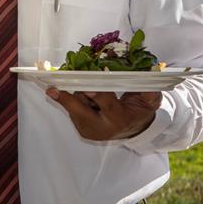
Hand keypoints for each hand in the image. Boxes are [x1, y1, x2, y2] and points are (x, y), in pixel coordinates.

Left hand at [45, 88, 160, 139]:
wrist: (134, 129)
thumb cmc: (140, 110)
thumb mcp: (150, 100)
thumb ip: (150, 89)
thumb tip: (150, 71)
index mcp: (119, 119)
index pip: (106, 104)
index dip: (96, 93)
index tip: (86, 84)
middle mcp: (102, 128)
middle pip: (80, 111)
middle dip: (67, 99)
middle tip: (52, 89)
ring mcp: (90, 131)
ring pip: (76, 106)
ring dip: (79, 94)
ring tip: (92, 89)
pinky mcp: (82, 131)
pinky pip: (74, 110)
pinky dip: (78, 100)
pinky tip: (87, 97)